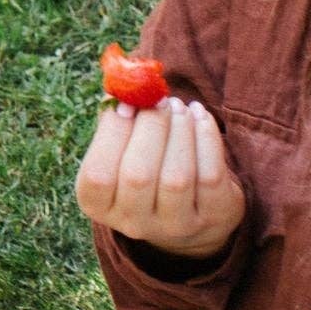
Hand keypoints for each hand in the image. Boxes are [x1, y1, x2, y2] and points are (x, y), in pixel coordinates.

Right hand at [76, 95, 247, 259]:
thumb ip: (115, 119)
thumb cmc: (142, 166)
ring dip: (179, 130)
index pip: (98, 175)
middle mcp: (134, 223)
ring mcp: (175, 226)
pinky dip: (206, 138)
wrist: (186, 211)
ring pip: (177, 176)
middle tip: (158, 99)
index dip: (112, 135)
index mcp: (98, 205)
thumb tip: (123, 84)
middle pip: (139, 176)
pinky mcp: (212, 217)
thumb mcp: (118, 151)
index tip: (125, 103)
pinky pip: (211, 175)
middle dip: (151, 127)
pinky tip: (199, 116)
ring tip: (178, 106)